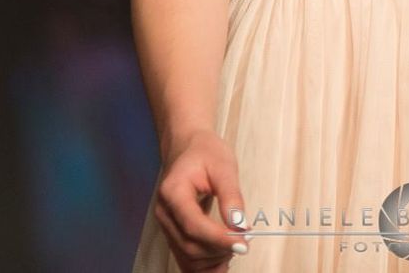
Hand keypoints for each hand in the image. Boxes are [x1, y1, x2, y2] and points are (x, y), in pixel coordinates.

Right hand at [153, 128, 249, 269]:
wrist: (187, 147)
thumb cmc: (205, 152)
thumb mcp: (224, 166)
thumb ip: (231, 196)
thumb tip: (240, 225)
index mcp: (173, 192)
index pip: (193, 225)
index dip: (218, 239)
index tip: (243, 244)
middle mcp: (164, 213)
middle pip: (190, 246)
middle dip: (219, 250)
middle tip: (245, 242)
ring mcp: (166, 225)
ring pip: (187, 257)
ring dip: (213, 260)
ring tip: (236, 246)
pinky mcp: (173, 232)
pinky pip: (185, 258)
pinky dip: (204, 265)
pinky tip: (222, 258)